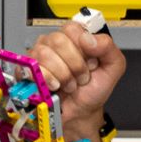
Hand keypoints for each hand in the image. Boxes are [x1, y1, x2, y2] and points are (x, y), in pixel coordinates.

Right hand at [26, 18, 127, 139]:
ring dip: (63, 76)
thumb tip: (88, 38)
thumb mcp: (113, 67)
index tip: (90, 63)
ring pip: (45, 54)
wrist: (82, 113)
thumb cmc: (93, 90)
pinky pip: (33, 69)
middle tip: (80, 77)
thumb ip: (108, 47)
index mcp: (74, 36)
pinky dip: (48, 81)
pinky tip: (55, 87)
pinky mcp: (27, 70)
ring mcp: (39, 55)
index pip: (72, 28)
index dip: (83, 48)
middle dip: (74, 65)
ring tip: (69, 84)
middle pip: (58, 40)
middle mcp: (55, 43)